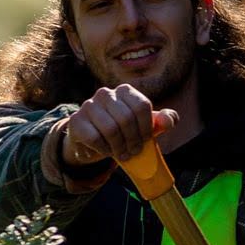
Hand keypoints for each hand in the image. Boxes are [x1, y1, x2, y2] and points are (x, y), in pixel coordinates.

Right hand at [62, 84, 178, 168]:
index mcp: (124, 90)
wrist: (93, 141)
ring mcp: (89, 105)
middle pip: (126, 118)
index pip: (141, 106)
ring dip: (119, 147)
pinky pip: (94, 138)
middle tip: (133, 152)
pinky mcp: (76, 121)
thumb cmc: (123, 132)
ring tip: (122, 154)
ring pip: (110, 129)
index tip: (145, 141)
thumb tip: (168, 121)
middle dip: (133, 140)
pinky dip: (104, 149)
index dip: (146, 128)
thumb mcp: (145, 126)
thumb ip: (162, 122)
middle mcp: (105, 93)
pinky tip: (107, 150)